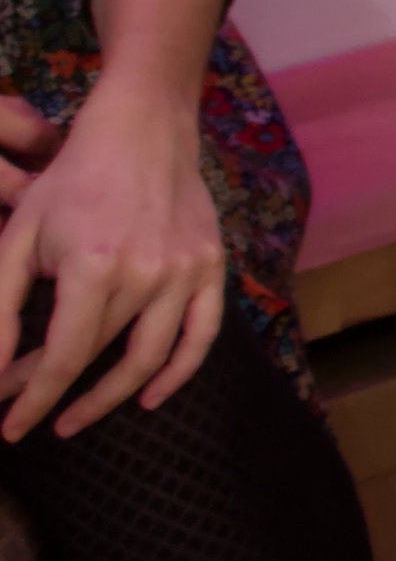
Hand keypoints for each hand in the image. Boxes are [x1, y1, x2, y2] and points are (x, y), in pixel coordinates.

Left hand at [0, 78, 226, 440]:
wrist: (142, 130)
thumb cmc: (70, 182)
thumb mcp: (19, 238)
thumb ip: (0, 309)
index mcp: (94, 266)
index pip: (61, 357)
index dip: (33, 400)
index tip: (11, 430)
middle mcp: (146, 274)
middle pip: (97, 356)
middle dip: (54, 390)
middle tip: (27, 407)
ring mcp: (185, 272)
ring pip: (149, 357)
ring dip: (111, 397)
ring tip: (76, 418)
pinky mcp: (210, 266)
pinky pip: (202, 335)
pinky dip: (179, 373)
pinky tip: (149, 398)